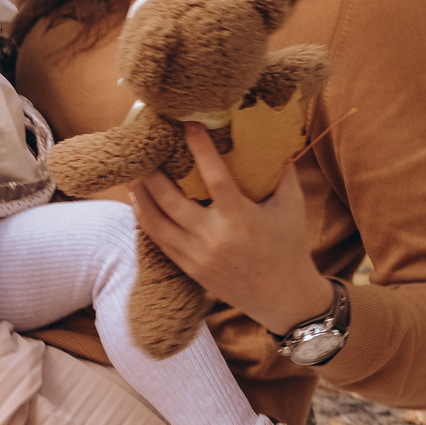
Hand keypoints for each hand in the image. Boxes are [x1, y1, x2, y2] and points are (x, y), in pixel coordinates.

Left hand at [131, 123, 334, 332]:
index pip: (215, 177)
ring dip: (141, 195)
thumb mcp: (292, 207)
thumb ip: (283, 173)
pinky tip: (138, 202)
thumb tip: (278, 140)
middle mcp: (214, 237)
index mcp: (241, 218)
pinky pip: (159, 240)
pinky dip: (145, 218)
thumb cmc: (290, 248)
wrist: (284, 299)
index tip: (188, 124)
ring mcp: (197, 255)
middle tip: (144, 148)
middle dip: (152, 173)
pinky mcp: (189, 268)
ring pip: (156, 221)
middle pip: (170, 200)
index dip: (200, 148)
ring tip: (133, 172)